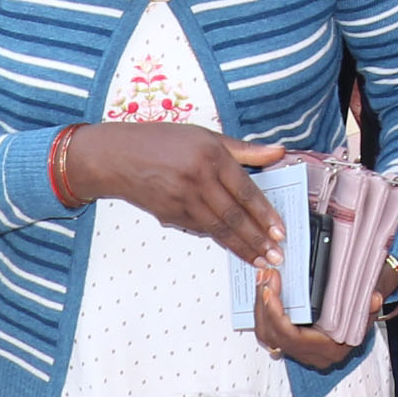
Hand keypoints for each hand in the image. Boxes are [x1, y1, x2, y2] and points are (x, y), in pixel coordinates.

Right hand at [61, 125, 284, 260]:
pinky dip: (218, 239)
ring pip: (217, 228)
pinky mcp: (169, 214)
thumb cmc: (162, 141)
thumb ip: (245, 149)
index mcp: (210, 156)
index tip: (281, 231)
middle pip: (233, 216)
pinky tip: (233, 248)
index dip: (265, 214)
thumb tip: (279, 152)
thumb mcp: (207, 136)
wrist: (116, 157)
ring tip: (259, 260)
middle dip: (257, 240)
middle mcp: (197, 179)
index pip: (245, 191)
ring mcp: (181, 199)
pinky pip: (199, 229)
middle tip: (276, 256)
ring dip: (241, 247)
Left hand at [252, 266, 375, 371]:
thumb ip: (371, 306)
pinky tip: (264, 290)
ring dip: (260, 307)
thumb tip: (374, 299)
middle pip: (273, 336)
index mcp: (328, 350)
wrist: (362, 316)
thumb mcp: (369, 308)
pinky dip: (264, 311)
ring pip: (267, 335)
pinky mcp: (292, 343)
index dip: (275, 316)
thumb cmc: (363, 311)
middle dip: (263, 306)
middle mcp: (311, 355)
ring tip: (262, 279)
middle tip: (265, 277)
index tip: (270, 292)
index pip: (291, 338)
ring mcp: (300, 351)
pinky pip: (270, 332)